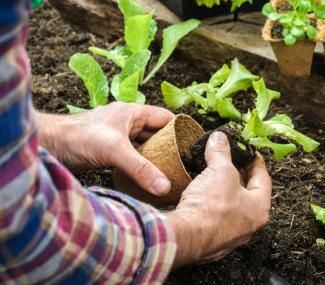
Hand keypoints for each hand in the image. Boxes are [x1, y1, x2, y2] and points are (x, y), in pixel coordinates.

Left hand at [36, 102, 174, 195]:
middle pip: (156, 133)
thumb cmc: (78, 137)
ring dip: (155, 156)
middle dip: (170, 146)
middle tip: (183, 163)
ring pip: (144, 145)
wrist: (50, 145)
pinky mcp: (109, 150)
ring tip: (170, 171)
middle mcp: (127, 122)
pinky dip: (141, 164)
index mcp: (133, 113)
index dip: (180, 128)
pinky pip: (132, 156)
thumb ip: (141, 169)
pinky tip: (147, 176)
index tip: (193, 144)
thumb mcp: (114, 151)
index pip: (165, 118)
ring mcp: (118, 136)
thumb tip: (165, 186)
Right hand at [165, 132, 271, 266]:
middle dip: (238, 175)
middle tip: (231, 161)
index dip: (255, 161)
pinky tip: (201, 195)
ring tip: (214, 175)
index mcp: (259, 208)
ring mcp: (230, 236)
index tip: (250, 152)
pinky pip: (215, 218)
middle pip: (248, 194)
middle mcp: (248, 225)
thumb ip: (221, 152)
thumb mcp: (219, 170)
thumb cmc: (211, 206)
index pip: (263, 179)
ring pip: (231, 207)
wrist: (186, 236)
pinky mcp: (211, 240)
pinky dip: (211, 205)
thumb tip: (219, 138)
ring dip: (224, 191)